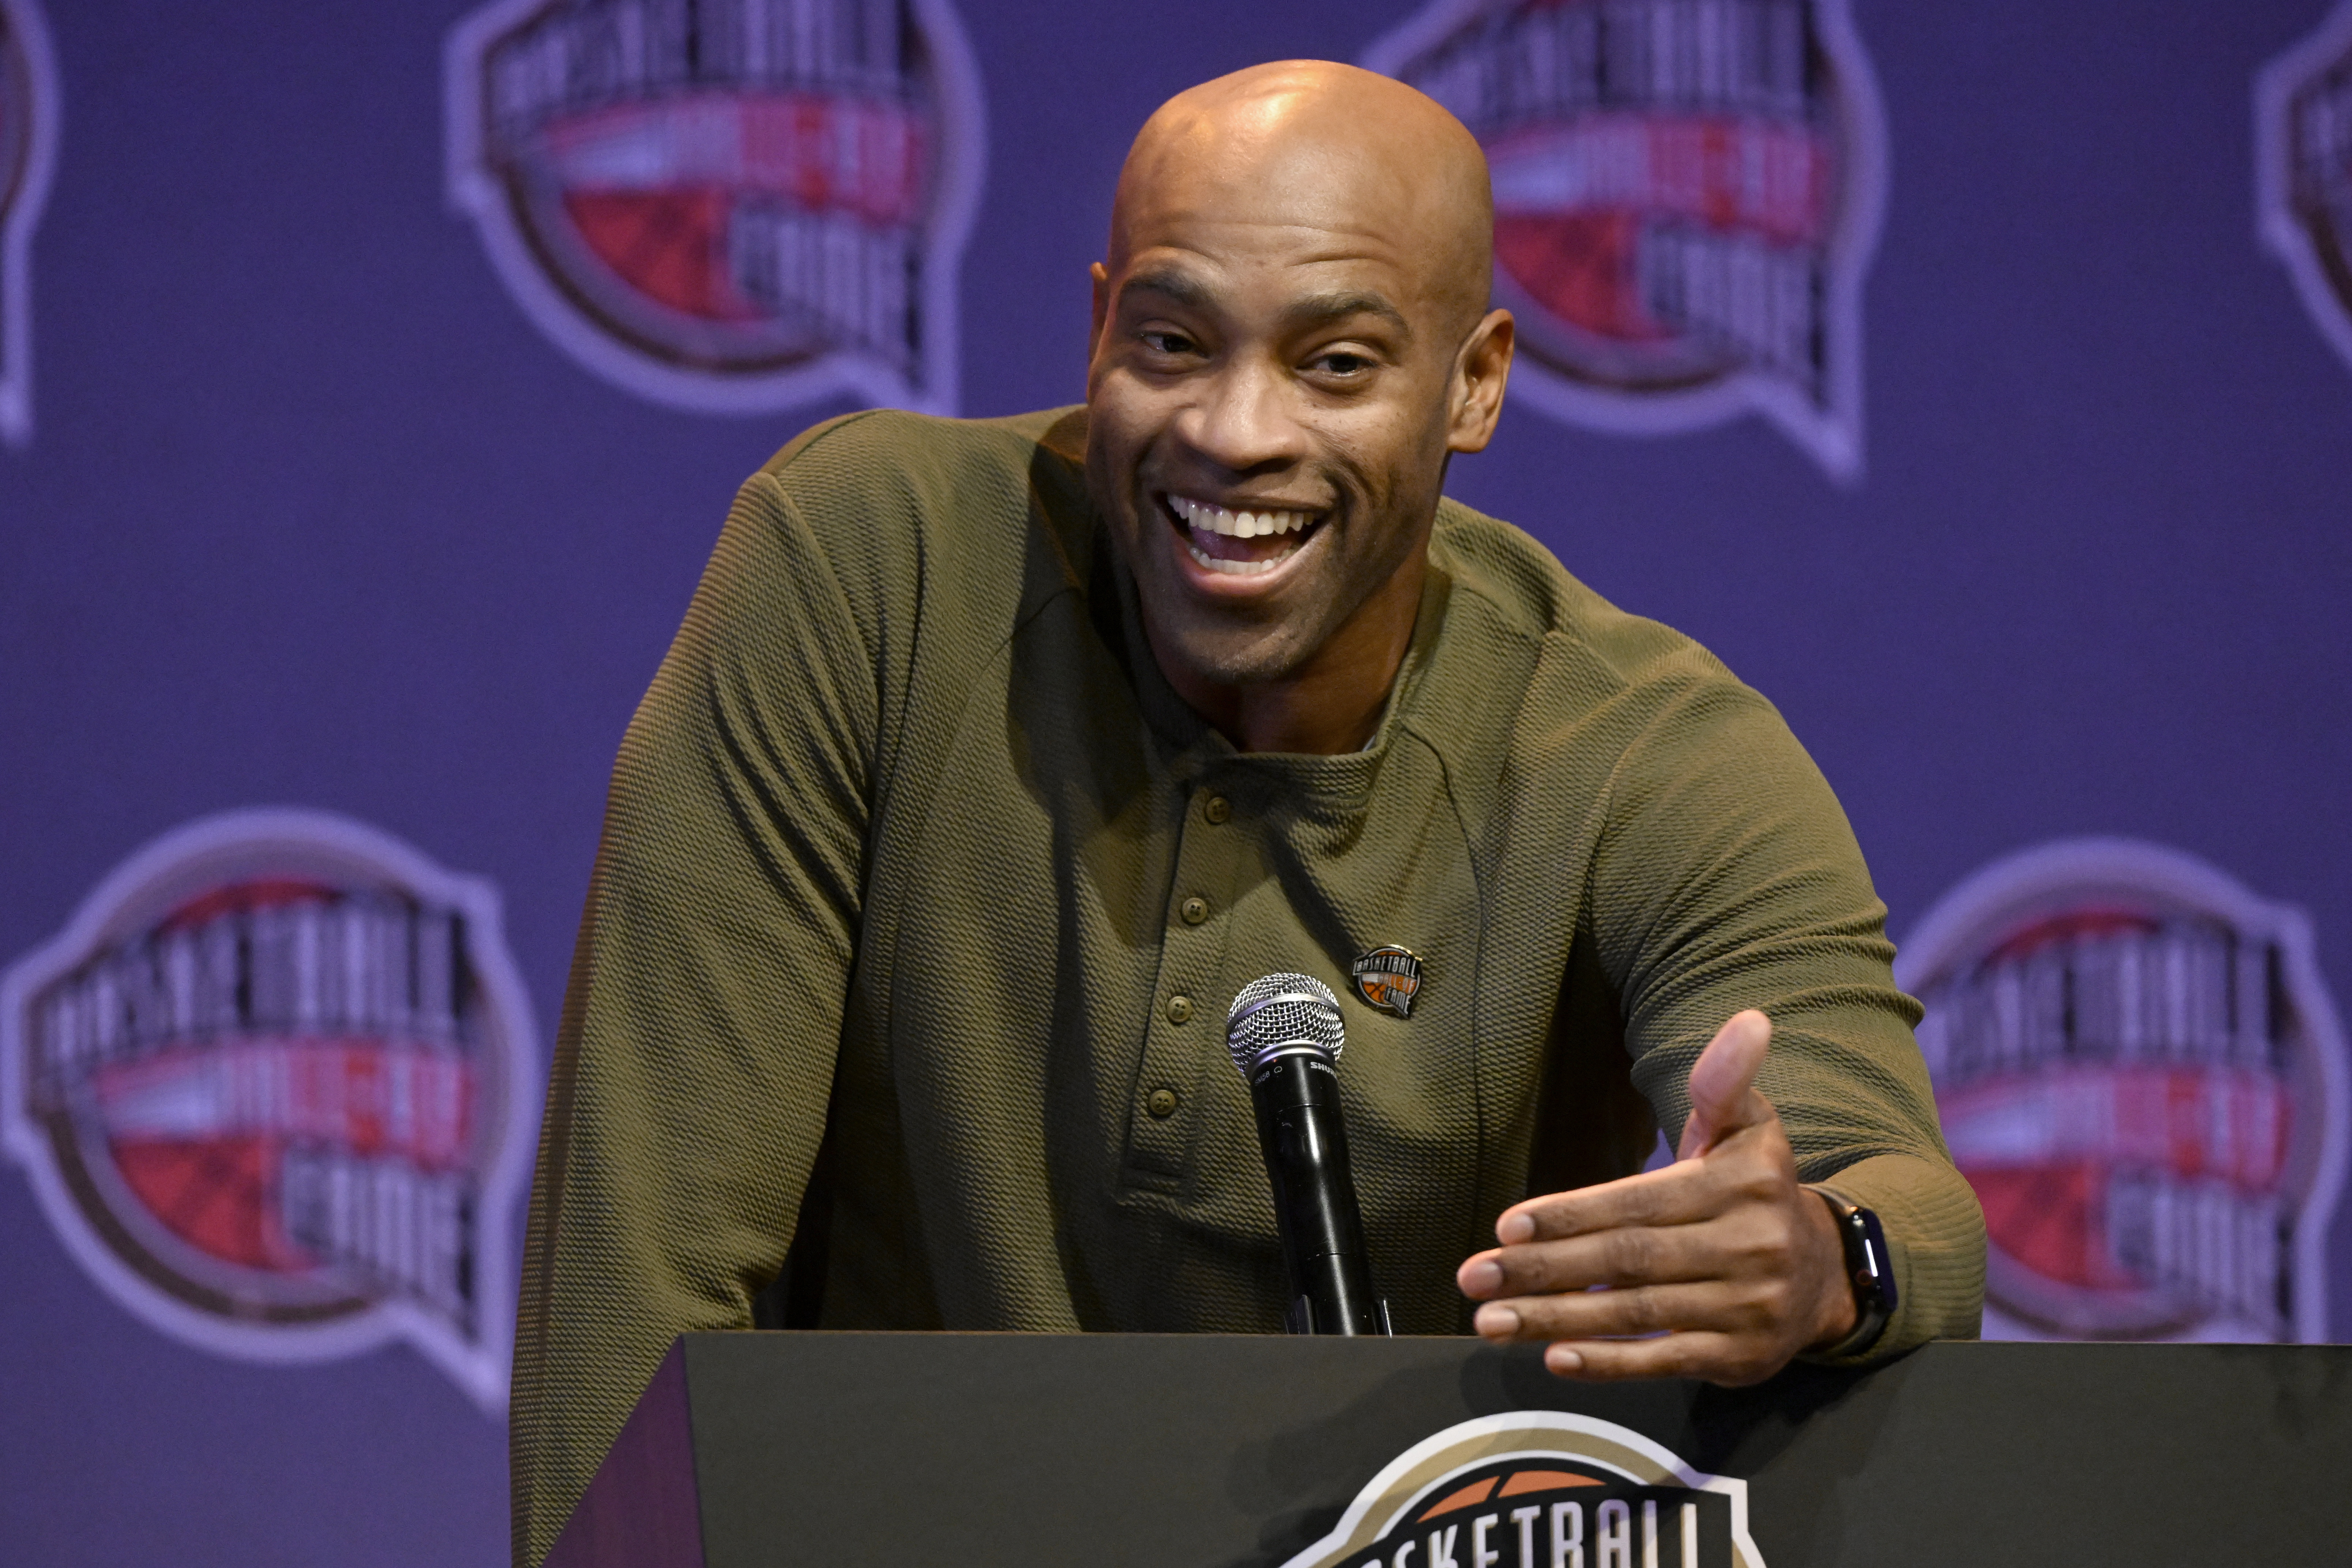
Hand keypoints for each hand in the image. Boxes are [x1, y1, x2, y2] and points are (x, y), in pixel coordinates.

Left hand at [1454, 1009, 1856, 1383]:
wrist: (1827, 1272)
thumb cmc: (1757, 1191)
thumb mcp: (1750, 1128)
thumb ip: (1727, 1082)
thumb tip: (1749, 1020)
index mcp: (1742, 1185)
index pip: (1638, 1202)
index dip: (1570, 1215)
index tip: (1505, 1227)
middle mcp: (1748, 1246)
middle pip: (1627, 1260)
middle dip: (1543, 1271)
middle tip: (1474, 1277)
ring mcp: (1746, 1308)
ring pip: (1635, 1315)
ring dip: (1555, 1321)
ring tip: (1490, 1320)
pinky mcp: (1742, 1357)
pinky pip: (1665, 1361)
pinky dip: (1608, 1364)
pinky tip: (1554, 1358)